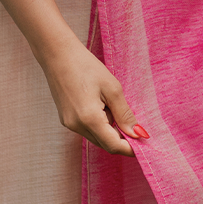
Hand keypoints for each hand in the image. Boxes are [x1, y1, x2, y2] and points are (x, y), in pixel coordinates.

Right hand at [39, 37, 146, 156]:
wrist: (57, 54)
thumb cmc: (86, 67)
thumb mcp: (112, 88)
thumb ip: (125, 115)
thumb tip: (138, 134)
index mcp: (89, 119)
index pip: (114, 146)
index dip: (131, 148)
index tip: (144, 142)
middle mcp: (77, 126)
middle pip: (105, 144)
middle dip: (121, 138)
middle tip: (132, 120)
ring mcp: (69, 124)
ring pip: (97, 137)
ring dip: (109, 129)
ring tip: (110, 104)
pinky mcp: (66, 120)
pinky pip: (87, 130)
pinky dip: (99, 123)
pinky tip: (99, 103)